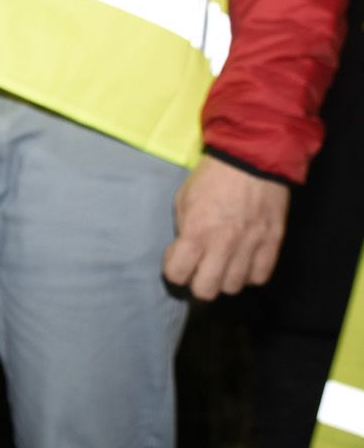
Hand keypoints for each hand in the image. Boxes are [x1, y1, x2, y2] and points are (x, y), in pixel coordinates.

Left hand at [162, 154, 289, 300]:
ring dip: (225, 279)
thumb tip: (185, 251)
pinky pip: (261, 276)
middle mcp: (224, 244)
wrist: (253, 157)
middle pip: (206, 290)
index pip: (177, 275)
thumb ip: (184, 230)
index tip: (179, 258)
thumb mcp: (184, 200)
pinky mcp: (273, 241)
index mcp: (197, 233)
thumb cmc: (212, 178)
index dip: (175, 270)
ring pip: (234, 287)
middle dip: (198, 283)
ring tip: (224, 264)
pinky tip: (244, 262)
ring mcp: (251, 245)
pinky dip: (250, 274)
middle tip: (200, 269)